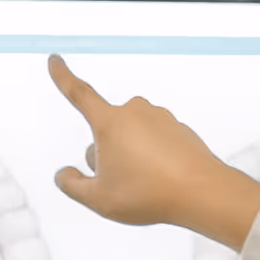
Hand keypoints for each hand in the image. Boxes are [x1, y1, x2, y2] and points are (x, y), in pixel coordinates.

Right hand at [47, 55, 259, 250]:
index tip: (55, 60)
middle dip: (106, 154)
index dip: (63, 76)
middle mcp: (134, 112)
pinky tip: (164, 179)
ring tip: (147, 184)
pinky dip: (155, 158)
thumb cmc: (150, 194)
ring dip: (131, 156)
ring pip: (131, 137)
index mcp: (110, 122)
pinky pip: (155, 142)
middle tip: (122, 183)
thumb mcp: (100, 199)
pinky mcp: (178, 128)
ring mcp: (160, 118)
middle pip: (106, 132)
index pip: (78, 93)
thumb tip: (65, 174)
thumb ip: (73, 186)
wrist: (203, 192)